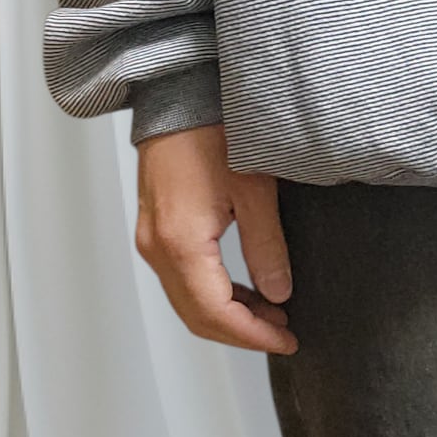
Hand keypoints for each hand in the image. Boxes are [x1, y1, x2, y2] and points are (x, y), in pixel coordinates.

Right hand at [134, 123, 298, 353]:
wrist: (177, 96)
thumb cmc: (212, 130)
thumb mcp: (255, 190)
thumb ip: (267, 247)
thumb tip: (279, 293)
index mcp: (181, 243)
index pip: (216, 313)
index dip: (253, 336)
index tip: (287, 340)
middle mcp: (156, 248)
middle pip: (196, 316)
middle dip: (242, 332)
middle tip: (284, 332)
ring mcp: (150, 239)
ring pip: (187, 300)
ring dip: (228, 314)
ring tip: (273, 312)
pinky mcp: (154, 229)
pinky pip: (181, 279)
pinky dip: (212, 293)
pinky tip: (246, 289)